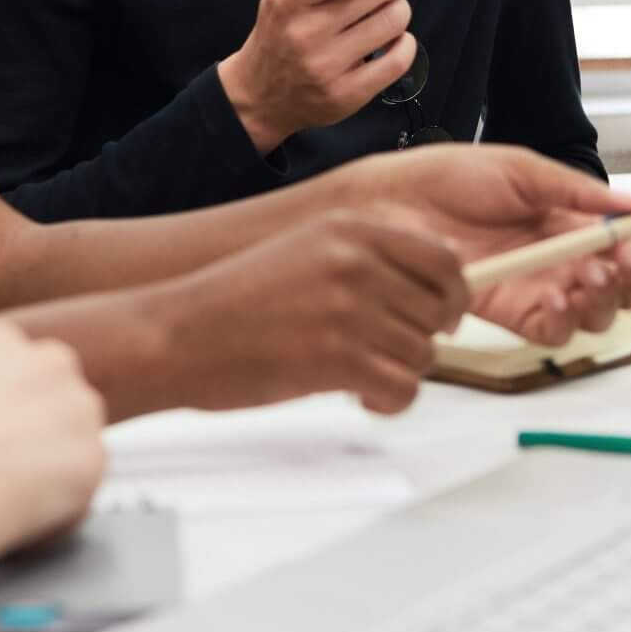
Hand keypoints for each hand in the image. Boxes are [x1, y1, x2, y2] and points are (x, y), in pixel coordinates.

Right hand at [0, 319, 106, 606]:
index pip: (22, 363)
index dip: (9, 404)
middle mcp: (48, 361)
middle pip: (61, 394)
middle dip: (43, 428)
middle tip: (9, 467)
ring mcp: (77, 408)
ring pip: (78, 439)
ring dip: (56, 466)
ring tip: (9, 497)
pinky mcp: (92, 458)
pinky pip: (82, 488)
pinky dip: (59, 510)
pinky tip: (20, 519)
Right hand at [160, 207, 470, 414]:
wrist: (178, 337)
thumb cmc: (233, 304)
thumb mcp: (306, 252)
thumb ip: (364, 261)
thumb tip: (421, 290)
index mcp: (351, 230)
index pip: (443, 259)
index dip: (452, 294)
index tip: (445, 313)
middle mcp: (357, 262)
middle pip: (438, 311)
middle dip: (419, 339)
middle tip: (386, 351)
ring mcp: (350, 310)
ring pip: (424, 354)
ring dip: (398, 372)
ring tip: (358, 374)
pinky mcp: (341, 358)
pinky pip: (404, 389)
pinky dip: (387, 401)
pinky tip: (358, 395)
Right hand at [217, 0, 415, 153]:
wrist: (260, 95)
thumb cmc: (281, 29)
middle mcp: (307, 33)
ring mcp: (328, 67)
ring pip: (395, 20)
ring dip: (398, 8)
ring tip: (382, 11)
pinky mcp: (348, 95)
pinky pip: (400, 58)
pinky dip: (404, 42)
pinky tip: (388, 39)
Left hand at [333, 145, 630, 345]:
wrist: (397, 203)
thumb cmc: (449, 177)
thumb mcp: (521, 169)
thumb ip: (576, 189)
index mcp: (567, 219)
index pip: (622, 241)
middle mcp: (559, 257)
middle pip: (618, 285)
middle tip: (623, 261)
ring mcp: (537, 287)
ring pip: (593, 313)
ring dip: (604, 298)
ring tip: (591, 275)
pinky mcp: (511, 312)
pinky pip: (552, 331)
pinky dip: (565, 320)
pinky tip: (559, 298)